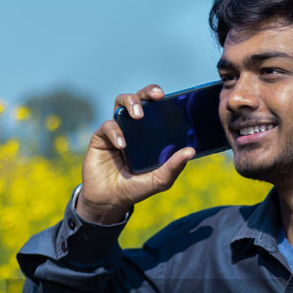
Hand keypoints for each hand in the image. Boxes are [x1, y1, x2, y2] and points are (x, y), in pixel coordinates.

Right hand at [78, 85, 194, 223]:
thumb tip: (191, 151)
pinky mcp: (101, 137)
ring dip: (130, 103)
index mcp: (149, 132)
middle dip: (147, 92)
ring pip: (120, 104)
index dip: (160, 97)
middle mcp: (133, 127)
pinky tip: (122, 145)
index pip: (155, 107)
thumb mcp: (159, 180)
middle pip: (139, 98)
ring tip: (138, 115)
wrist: (110, 200)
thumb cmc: (136, 187)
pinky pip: (108, 126)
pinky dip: (115, 132)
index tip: (168, 96)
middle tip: (156, 97)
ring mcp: (117, 130)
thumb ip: (173, 167)